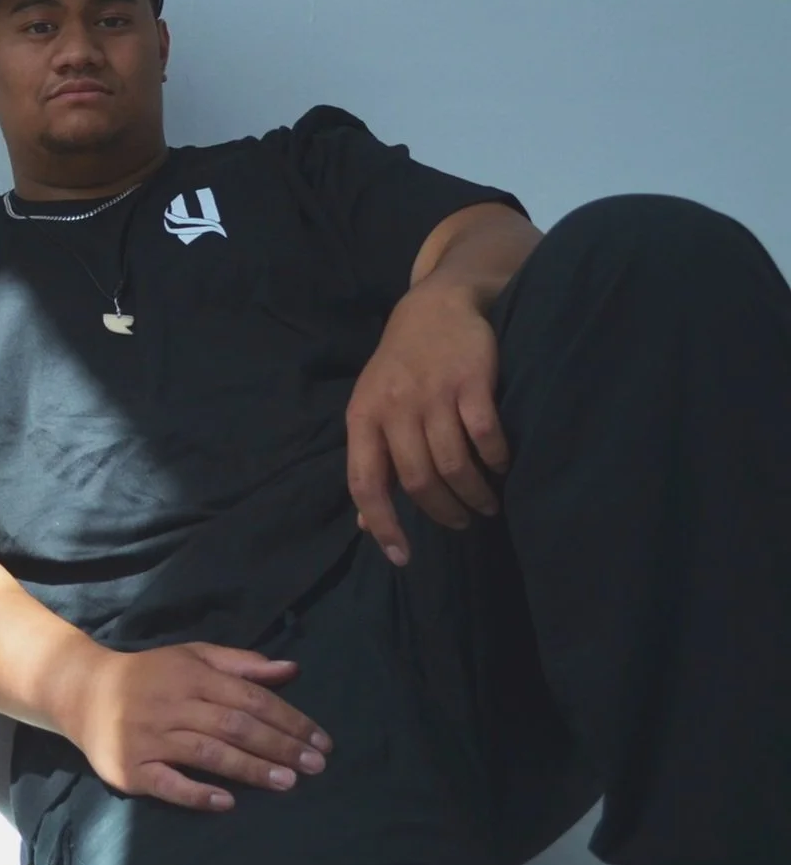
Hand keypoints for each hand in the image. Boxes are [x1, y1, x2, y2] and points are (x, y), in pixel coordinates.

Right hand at [57, 642, 330, 810]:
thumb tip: (291, 669)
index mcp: (190, 675)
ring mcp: (149, 738)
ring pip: (207, 753)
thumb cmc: (149, 675)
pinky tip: (225, 802)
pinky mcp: (131, 768)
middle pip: (233, 726)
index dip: (288, 718)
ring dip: (249, 769)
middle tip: (316, 766)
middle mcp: (172, 704)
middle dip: (278, 746)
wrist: (82, 691)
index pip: (249, 698)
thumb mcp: (191, 657)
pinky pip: (167, 783)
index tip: (320, 741)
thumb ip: (240, 664)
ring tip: (287, 783)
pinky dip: (196, 793)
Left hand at [346, 279, 507, 565]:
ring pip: (454, 465)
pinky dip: (496, 460)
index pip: (365, 482)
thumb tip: (367, 524)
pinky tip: (502, 467)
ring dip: (475, 495)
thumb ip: (373, 463)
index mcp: (363, 417)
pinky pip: (485, 436)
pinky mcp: (471, 381)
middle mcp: (394, 407)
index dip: (383, 524)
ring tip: (487, 503)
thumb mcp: (373, 410)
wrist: (436, 307)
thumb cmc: (400, 369)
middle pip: (419, 481)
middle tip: (463, 521)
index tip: (403, 557)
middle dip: (444, 512)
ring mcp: (433, 393)